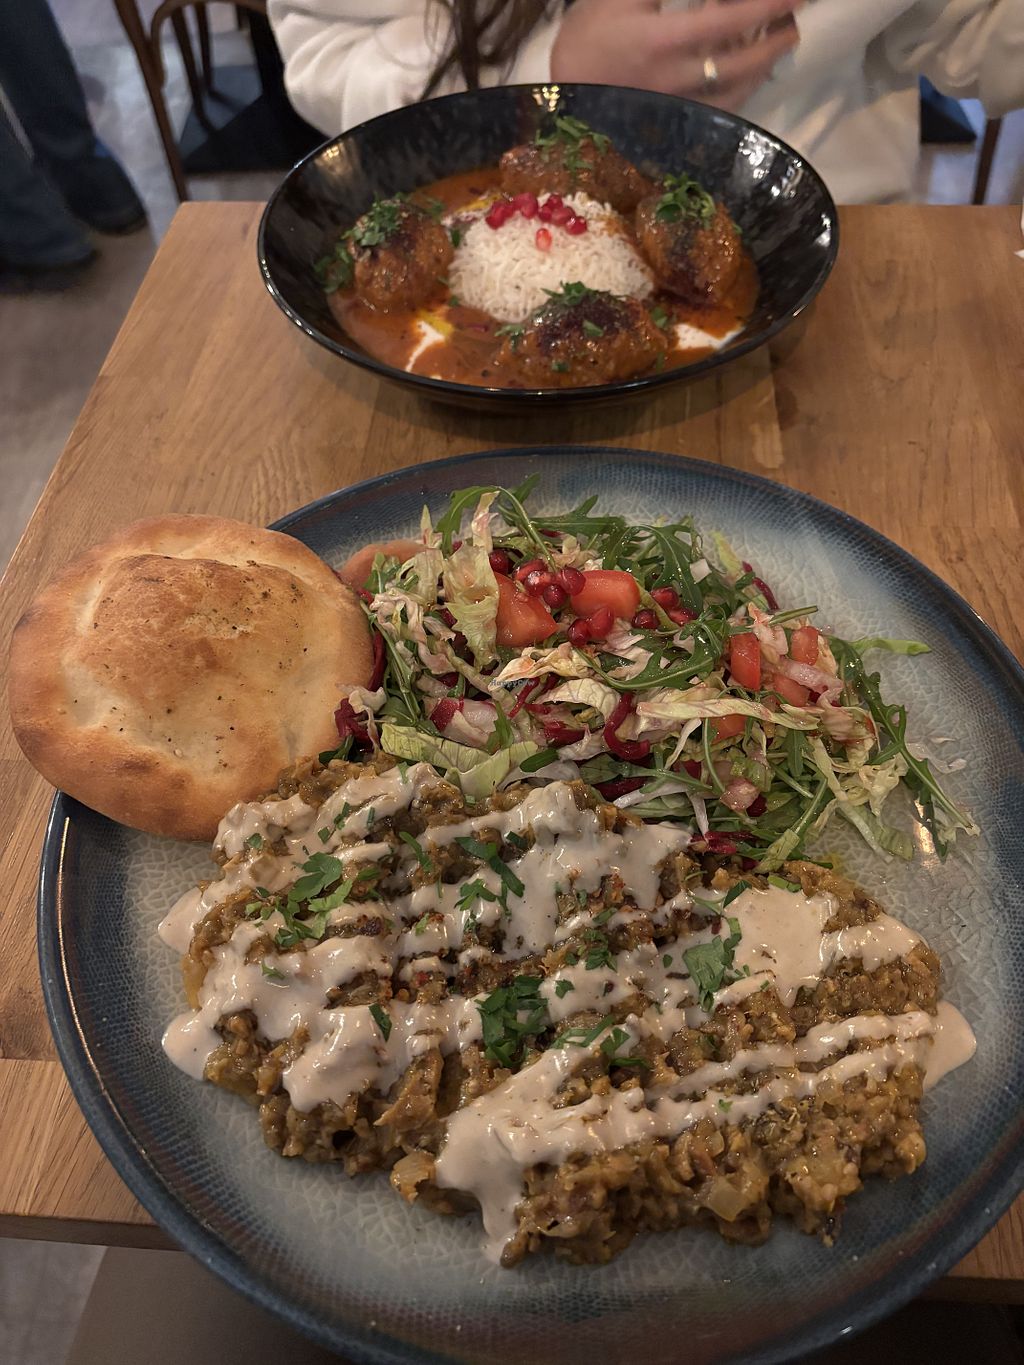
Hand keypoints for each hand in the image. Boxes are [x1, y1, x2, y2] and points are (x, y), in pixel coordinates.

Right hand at [551, 0, 801, 112]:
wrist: (562, 95)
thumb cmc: (586, 39)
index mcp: (661, 42)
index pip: (728, 20)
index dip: (765, 6)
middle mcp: (675, 79)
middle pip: (740, 62)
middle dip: (774, 40)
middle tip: (794, 21)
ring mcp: (676, 107)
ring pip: (734, 91)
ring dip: (762, 67)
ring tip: (778, 46)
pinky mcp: (674, 124)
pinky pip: (718, 112)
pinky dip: (741, 92)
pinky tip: (750, 77)